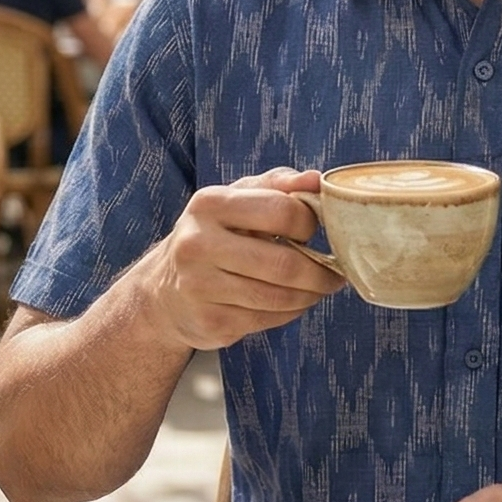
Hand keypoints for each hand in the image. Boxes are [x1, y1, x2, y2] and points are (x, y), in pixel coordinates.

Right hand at [137, 168, 344, 351]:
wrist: (165, 291)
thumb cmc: (214, 236)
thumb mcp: (237, 199)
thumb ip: (277, 185)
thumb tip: (315, 179)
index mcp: (209, 204)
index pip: (282, 211)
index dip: (310, 222)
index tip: (315, 230)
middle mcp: (198, 244)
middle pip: (284, 264)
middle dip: (321, 272)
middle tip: (335, 274)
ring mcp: (200, 287)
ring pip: (279, 297)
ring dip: (310, 295)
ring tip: (318, 288)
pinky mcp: (209, 322)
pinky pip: (268, 320)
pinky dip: (290, 312)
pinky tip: (291, 303)